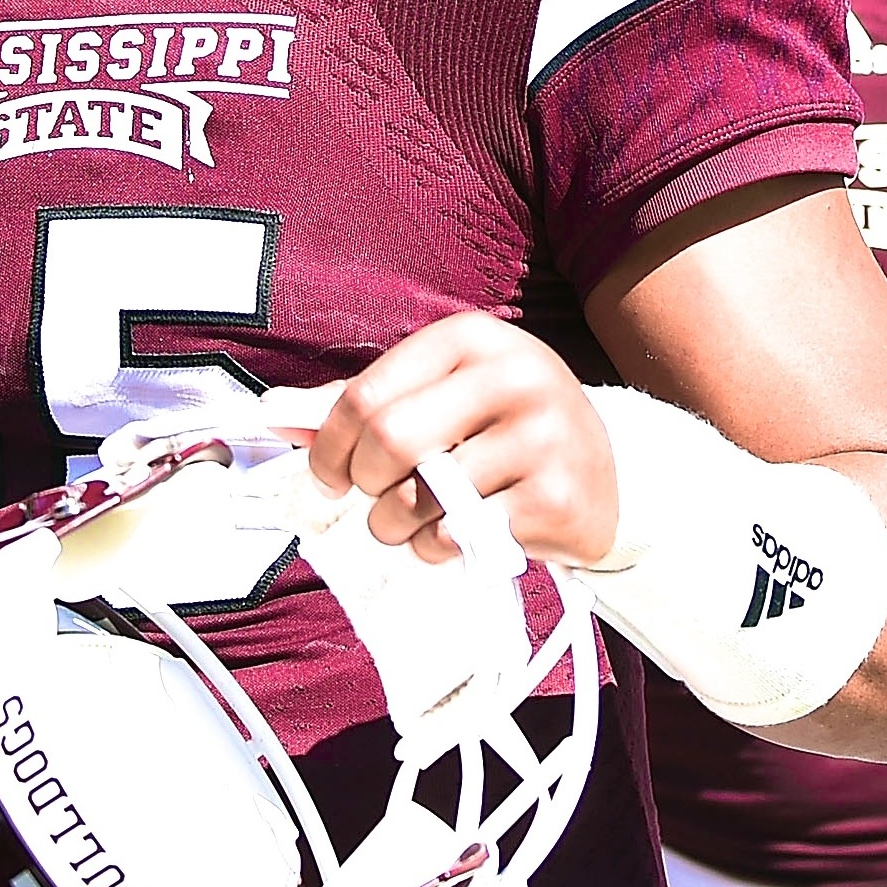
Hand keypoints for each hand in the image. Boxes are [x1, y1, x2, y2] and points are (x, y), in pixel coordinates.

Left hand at [302, 312, 618, 565]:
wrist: (611, 471)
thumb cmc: (503, 427)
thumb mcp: (443, 392)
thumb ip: (364, 402)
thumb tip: (274, 416)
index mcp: (471, 339)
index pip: (366, 394)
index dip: (328, 444)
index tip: (328, 473)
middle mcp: (513, 377)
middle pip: (388, 442)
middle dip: (363, 484)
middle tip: (371, 497)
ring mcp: (542, 438)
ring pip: (419, 499)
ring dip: (394, 525)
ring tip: (412, 520)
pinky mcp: (556, 500)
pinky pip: (457, 537)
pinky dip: (434, 548)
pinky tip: (454, 533)